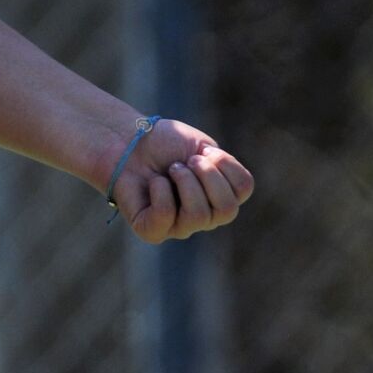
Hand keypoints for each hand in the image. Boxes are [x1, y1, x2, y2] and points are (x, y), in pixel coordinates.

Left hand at [108, 118, 253, 243]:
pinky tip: (154, 181)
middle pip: (227, 209)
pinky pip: (167, 215)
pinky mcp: (152, 231)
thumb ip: (223, 168)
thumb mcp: (202, 146)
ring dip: (184, 181)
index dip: (223, 162)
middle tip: (185, 161)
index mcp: (220, 196)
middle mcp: (204, 217)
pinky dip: (161, 190)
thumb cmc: (166, 144)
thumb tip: (223, 191)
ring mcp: (179, 227)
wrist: (128, 140)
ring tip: (171, 169)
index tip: (202, 151)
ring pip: (199, 216)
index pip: (243, 188)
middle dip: (206, 175)